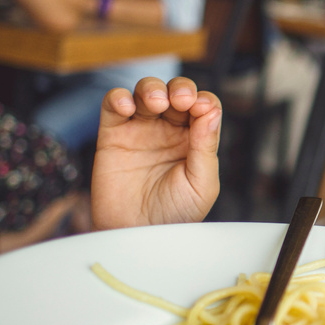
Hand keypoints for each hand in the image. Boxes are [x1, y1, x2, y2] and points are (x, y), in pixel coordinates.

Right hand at [91, 77, 220, 230]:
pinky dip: (119, 98)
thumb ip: (206, 148)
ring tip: (155, 102)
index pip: (203, 106)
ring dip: (151, 89)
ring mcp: (141, 129)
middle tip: (180, 100)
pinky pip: (114, 105)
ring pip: (146, 92)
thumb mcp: (201, 184)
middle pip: (176, 92)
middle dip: (180, 89)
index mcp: (196, 140)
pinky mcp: (113, 134)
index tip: (199, 108)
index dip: (203, 100)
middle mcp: (170, 130)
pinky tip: (127, 107)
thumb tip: (211, 111)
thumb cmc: (174, 215)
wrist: (137, 235)